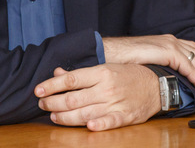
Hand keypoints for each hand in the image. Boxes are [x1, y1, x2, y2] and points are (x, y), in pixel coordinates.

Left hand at [35, 64, 159, 130]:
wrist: (156, 86)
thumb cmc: (128, 75)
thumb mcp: (106, 68)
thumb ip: (81, 73)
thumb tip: (58, 73)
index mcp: (102, 73)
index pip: (71, 79)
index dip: (52, 85)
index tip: (38, 90)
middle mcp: (106, 88)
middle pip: (73, 98)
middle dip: (53, 103)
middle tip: (42, 105)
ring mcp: (115, 103)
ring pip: (84, 113)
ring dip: (65, 117)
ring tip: (53, 116)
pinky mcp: (124, 116)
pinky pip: (108, 122)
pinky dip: (98, 125)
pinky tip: (87, 127)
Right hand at [102, 35, 194, 97]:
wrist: (112, 53)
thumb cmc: (126, 59)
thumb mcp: (149, 59)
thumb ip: (161, 62)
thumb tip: (169, 73)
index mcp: (168, 40)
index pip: (193, 47)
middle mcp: (172, 40)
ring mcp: (171, 44)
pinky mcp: (168, 52)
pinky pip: (188, 67)